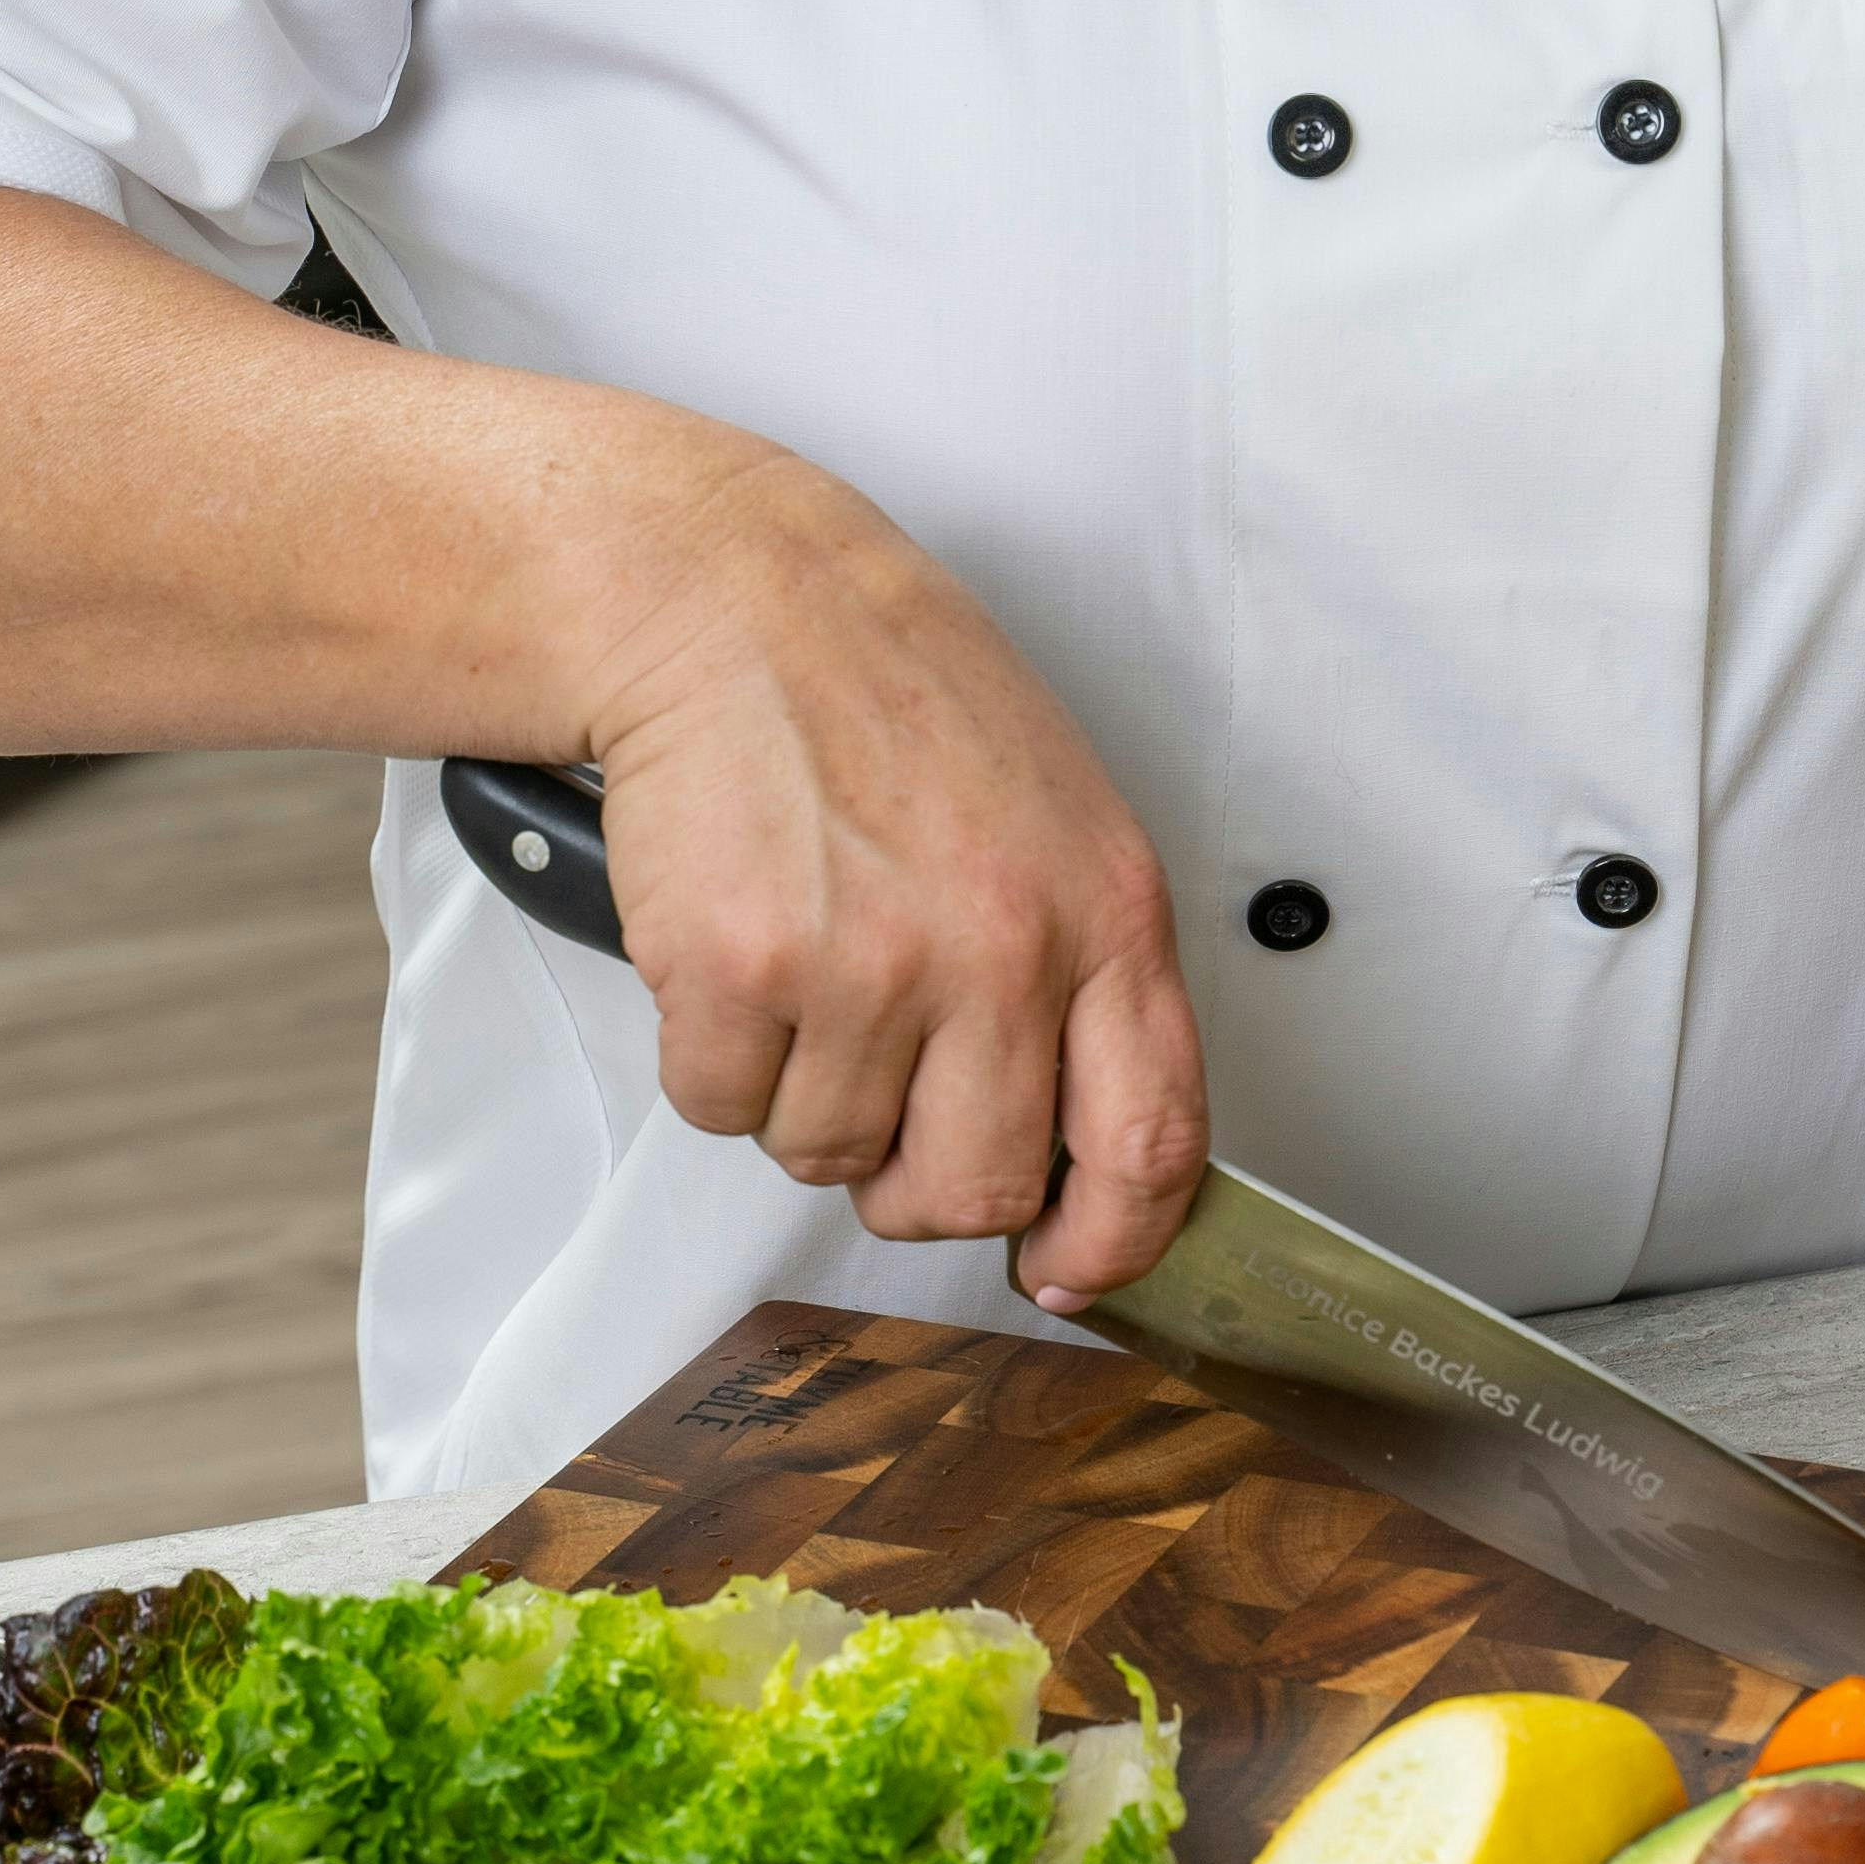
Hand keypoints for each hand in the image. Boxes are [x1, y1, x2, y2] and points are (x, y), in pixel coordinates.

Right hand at [561, 434, 1210, 1302]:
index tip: (1066, 1266)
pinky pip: (719, 1109)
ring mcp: (870, 963)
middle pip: (974, 1189)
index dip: (1112, 1240)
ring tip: (805, 967)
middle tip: (886, 1107)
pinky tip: (735, 949)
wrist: (735, 598)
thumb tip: (1084, 1157)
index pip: (1151, 1141)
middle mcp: (1003, 945)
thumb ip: (1086, 978)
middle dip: (917, 1183)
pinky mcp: (739, 967)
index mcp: (1106, 910)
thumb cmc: (893, 696)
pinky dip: (712, 1056)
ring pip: (827, 1156)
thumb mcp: (1058, 819)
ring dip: (802, 1095)